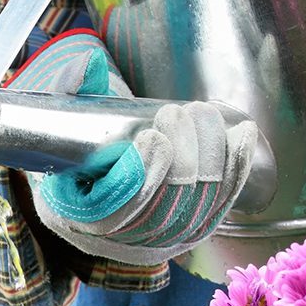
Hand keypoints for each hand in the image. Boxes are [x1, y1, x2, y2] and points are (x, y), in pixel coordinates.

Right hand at [15, 33, 256, 266]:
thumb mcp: (63, 115)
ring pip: (192, 210)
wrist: (97, 171)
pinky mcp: (186, 231)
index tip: (155, 138)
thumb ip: (71, 88)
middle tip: (183, 114)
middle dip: (182, 161)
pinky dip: (234, 172)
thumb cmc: (78, 141)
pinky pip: (217, 208)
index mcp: (77, 216)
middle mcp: (116, 239)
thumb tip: (90, 65)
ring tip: (205, 115)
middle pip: (160, 211)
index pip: (114, 211)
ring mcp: (155, 240)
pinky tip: (241, 136)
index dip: (141, 179)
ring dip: (208, 161)